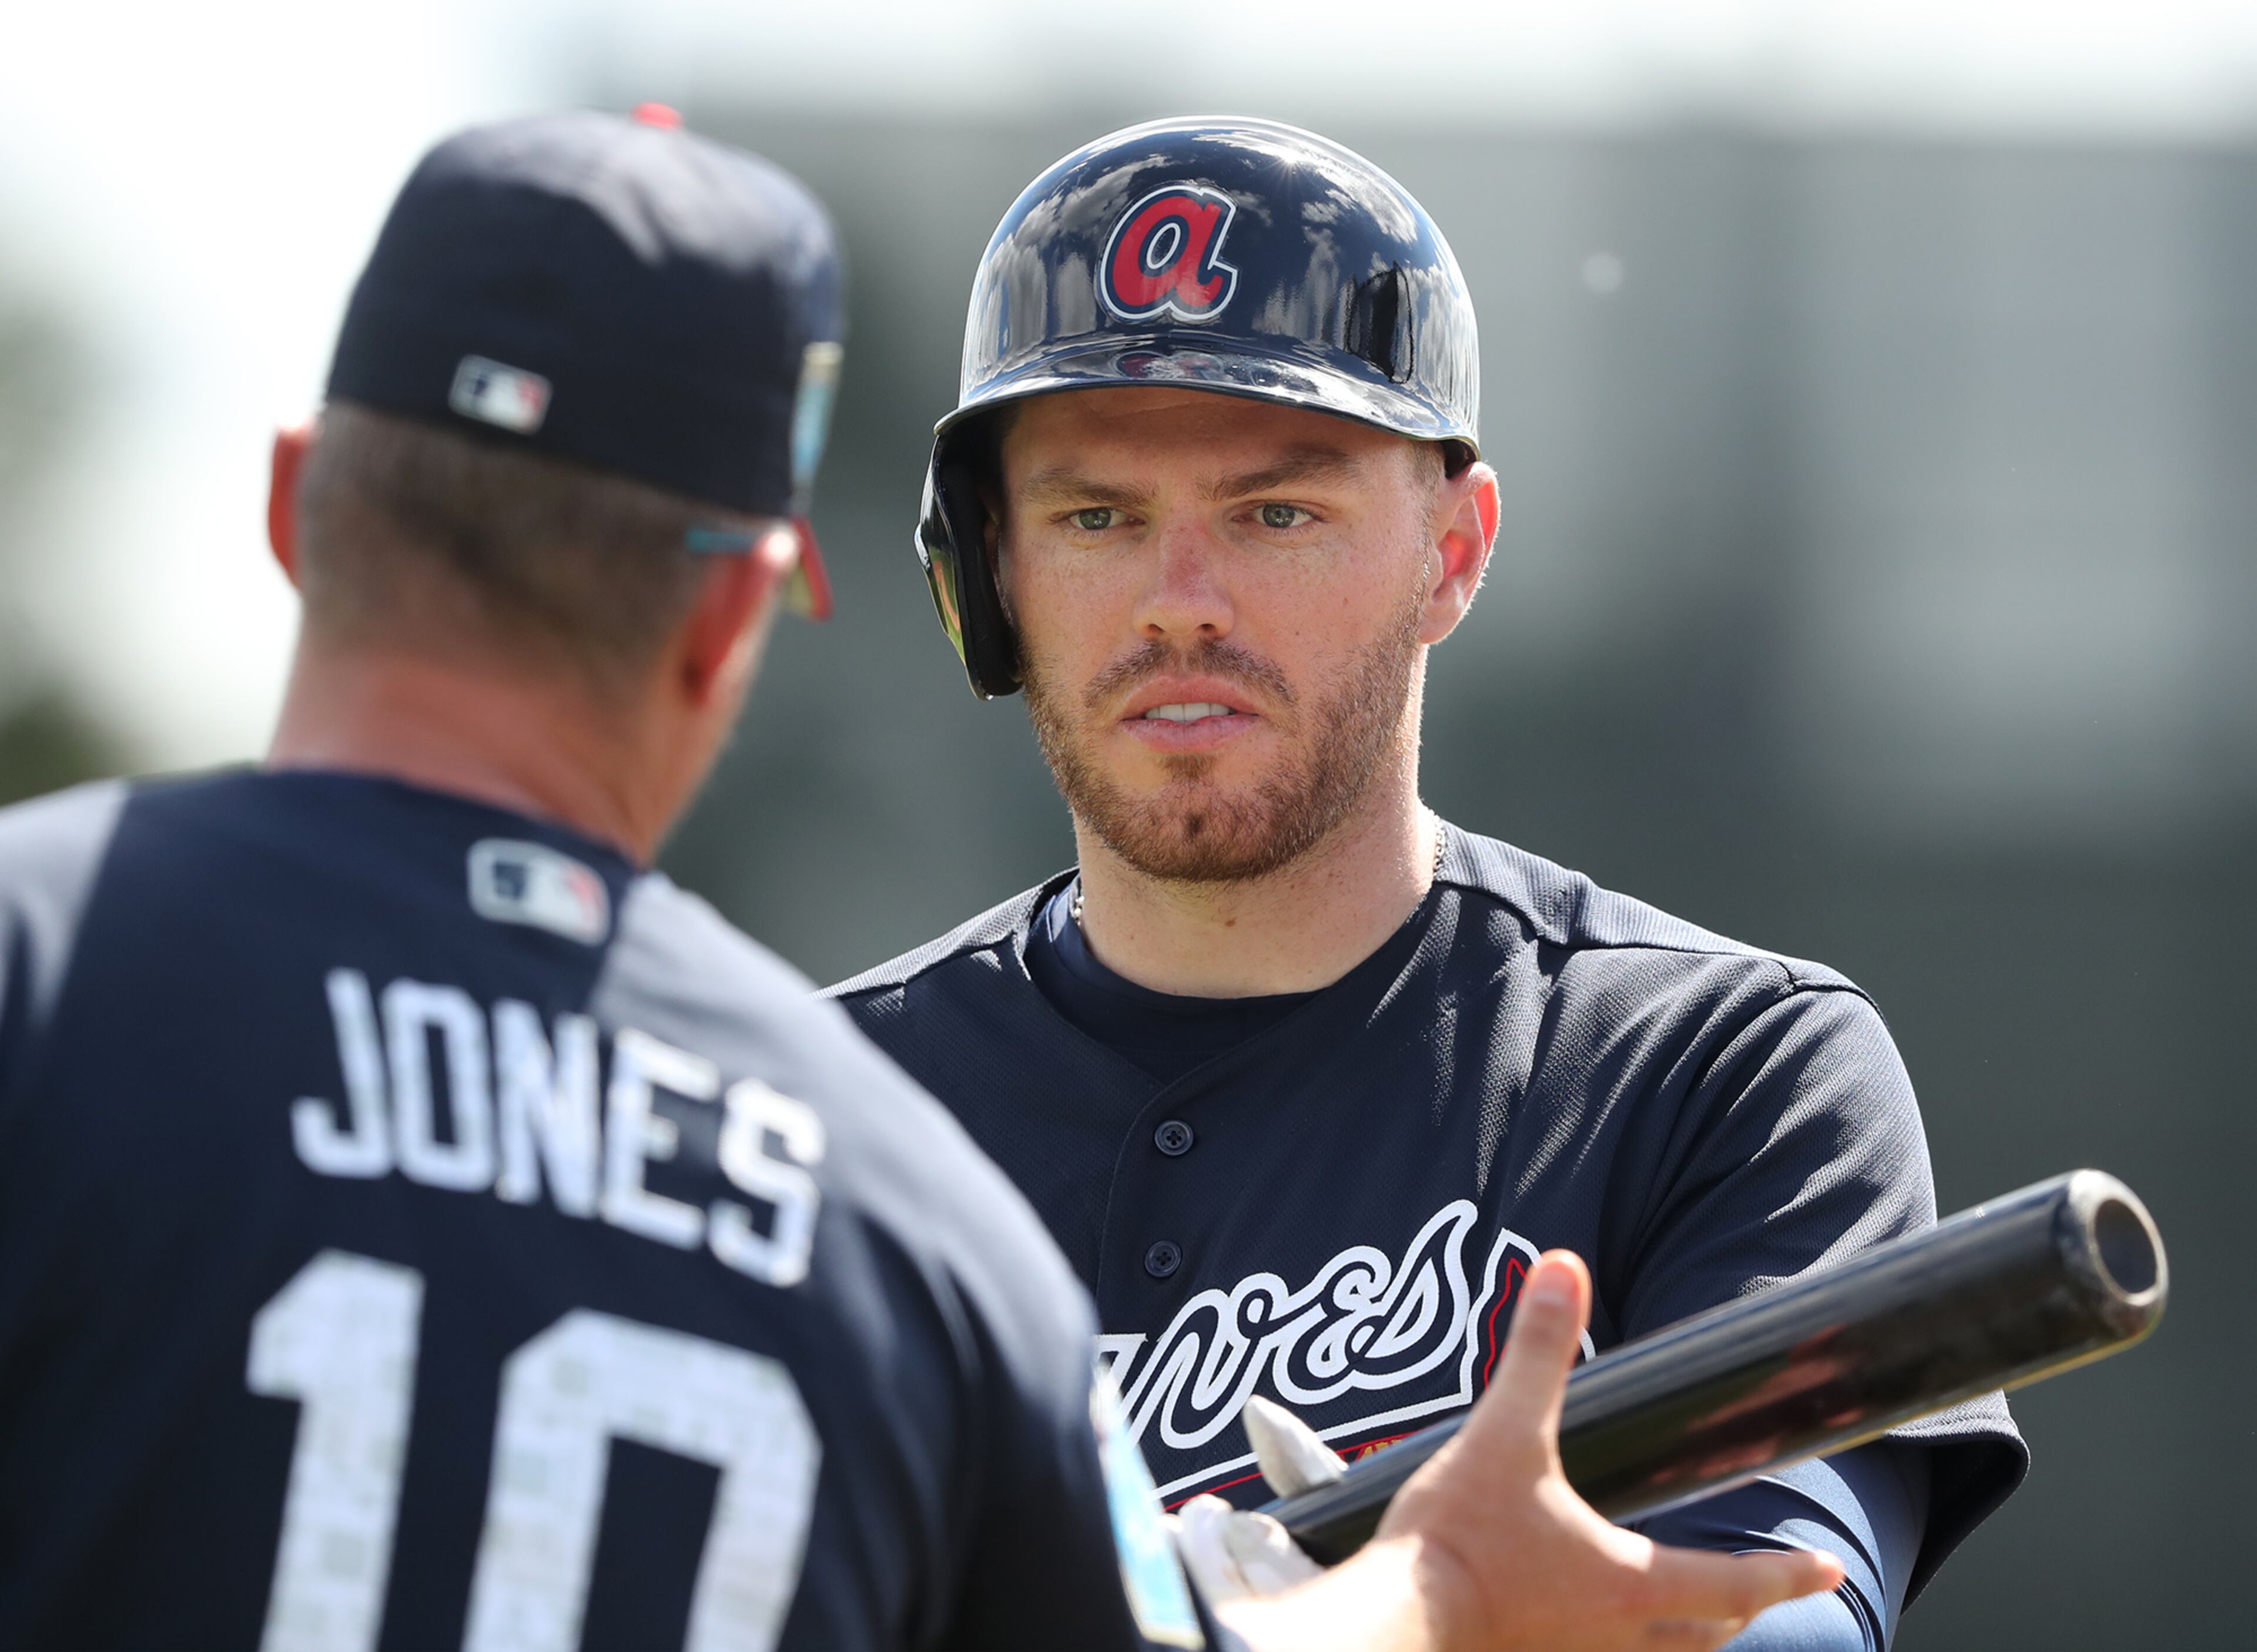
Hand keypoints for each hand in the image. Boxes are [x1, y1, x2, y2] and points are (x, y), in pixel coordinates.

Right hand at [1217, 1251, 1843, 1651]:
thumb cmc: (1457, 1537)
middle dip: (1738, 1611)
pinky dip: (1617, 1645)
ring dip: (1682, 1635)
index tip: (1828, 1567)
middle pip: (1704, 1635)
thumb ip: (1538, 1352)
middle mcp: (1612, 1634)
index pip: (1735, 1583)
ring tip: (1689, 1612)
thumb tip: (1563, 1269)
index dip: (1786, 1572)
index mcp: (1627, 1581)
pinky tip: (1588, 1622)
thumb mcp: (1502, 1430)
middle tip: (1758, 1591)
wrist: (1393, 1622)